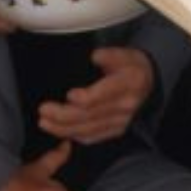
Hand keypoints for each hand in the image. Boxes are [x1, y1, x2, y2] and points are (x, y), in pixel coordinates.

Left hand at [38, 47, 154, 144]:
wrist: (148, 82)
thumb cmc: (130, 64)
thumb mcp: (124, 52)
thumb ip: (109, 54)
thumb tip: (95, 56)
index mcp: (129, 83)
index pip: (104, 95)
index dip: (85, 97)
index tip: (68, 94)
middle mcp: (126, 106)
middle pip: (91, 115)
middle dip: (64, 116)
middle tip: (43, 110)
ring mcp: (121, 121)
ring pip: (89, 130)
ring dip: (63, 129)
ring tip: (44, 122)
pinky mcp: (116, 130)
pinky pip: (93, 137)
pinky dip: (74, 136)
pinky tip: (58, 131)